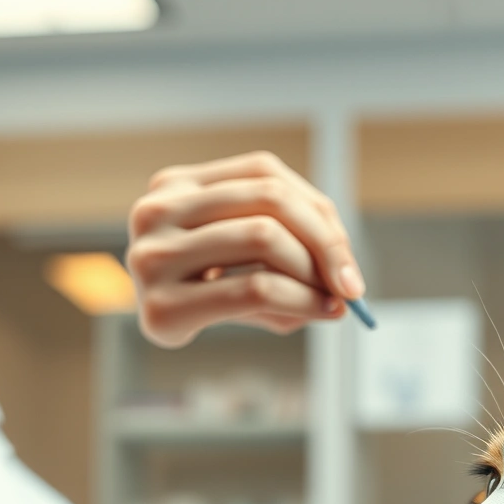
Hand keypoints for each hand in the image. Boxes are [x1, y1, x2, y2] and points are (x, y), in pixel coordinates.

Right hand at [126, 151, 364, 347]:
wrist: (156, 330)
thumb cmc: (208, 288)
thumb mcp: (244, 252)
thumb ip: (291, 245)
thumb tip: (346, 275)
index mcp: (173, 184)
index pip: (264, 173)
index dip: (318, 210)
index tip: (348, 254)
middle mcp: (155, 210)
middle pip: (269, 199)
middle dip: (324, 241)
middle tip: (351, 282)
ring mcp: (152, 256)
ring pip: (264, 237)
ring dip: (313, 274)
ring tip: (331, 301)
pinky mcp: (160, 306)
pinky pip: (252, 289)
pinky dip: (300, 300)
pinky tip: (317, 313)